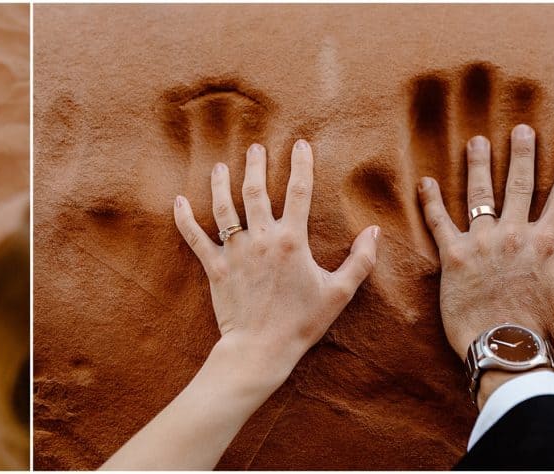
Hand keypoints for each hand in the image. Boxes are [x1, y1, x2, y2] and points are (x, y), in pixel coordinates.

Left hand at [174, 140, 380, 387]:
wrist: (262, 349)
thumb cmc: (302, 323)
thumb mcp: (339, 293)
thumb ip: (360, 260)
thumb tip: (375, 231)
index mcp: (292, 240)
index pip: (299, 191)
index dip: (301, 164)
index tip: (301, 144)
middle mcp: (261, 239)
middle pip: (256, 191)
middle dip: (256, 165)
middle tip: (256, 147)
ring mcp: (235, 252)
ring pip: (224, 208)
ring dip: (221, 184)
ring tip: (221, 167)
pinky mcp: (216, 268)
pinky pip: (195, 238)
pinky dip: (184, 219)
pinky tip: (178, 201)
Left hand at [417, 124, 553, 363]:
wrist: (504, 350)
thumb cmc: (546, 333)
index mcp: (545, 244)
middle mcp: (513, 235)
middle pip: (520, 186)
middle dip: (522, 155)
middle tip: (521, 130)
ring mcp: (481, 243)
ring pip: (480, 195)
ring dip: (479, 166)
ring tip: (478, 142)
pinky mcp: (453, 257)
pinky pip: (439, 223)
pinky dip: (430, 202)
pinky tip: (424, 182)